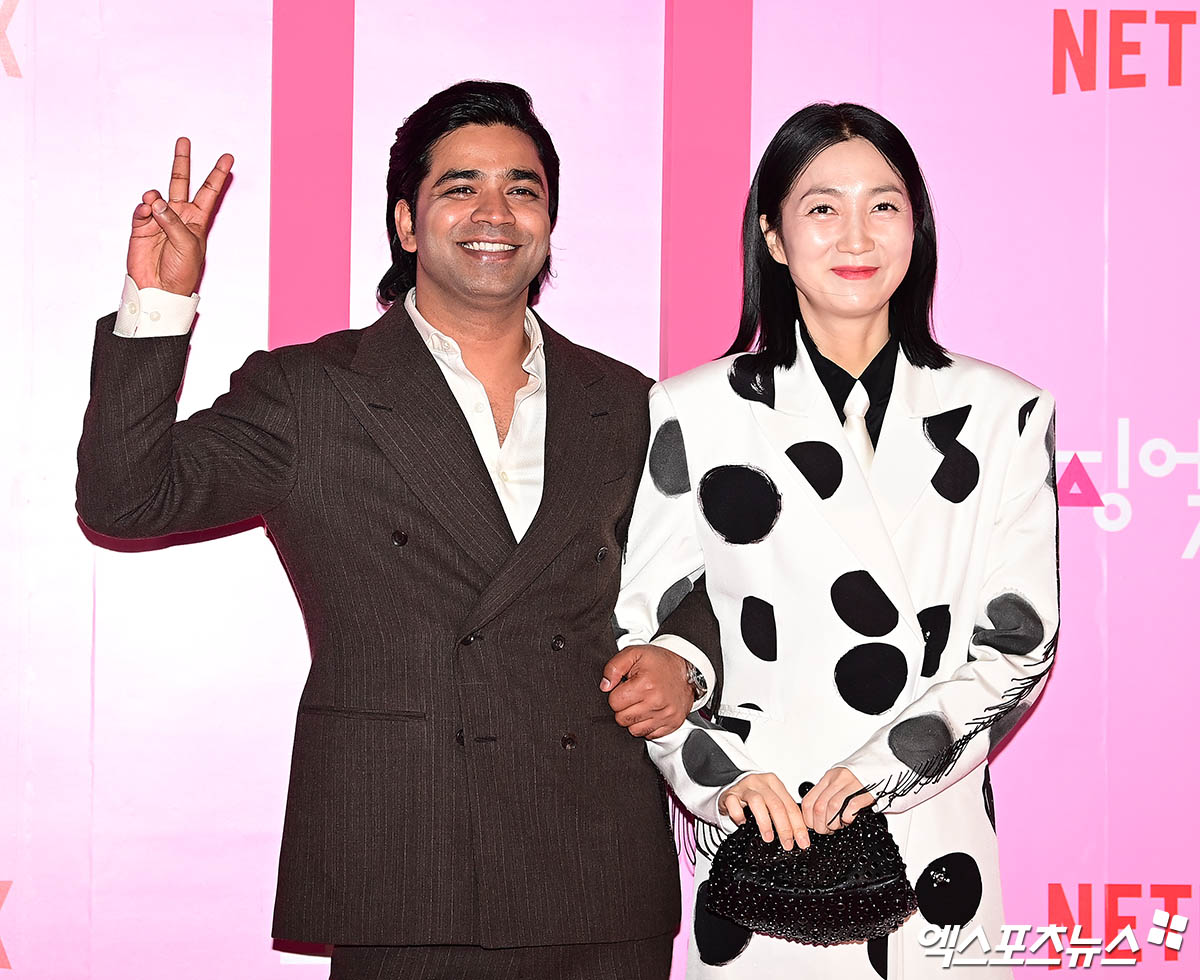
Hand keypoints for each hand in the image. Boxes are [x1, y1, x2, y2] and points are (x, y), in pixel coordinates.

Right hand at [127, 137, 233, 295]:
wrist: (160, 289)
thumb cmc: (182, 272)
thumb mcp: (188, 246)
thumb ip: (174, 221)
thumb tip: (155, 200)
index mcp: (198, 220)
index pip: (209, 192)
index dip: (217, 174)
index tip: (228, 158)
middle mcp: (179, 216)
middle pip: (180, 182)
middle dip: (182, 162)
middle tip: (184, 140)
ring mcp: (159, 219)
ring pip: (157, 196)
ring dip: (156, 196)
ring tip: (153, 202)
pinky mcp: (141, 226)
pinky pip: (141, 210)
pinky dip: (143, 208)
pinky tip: (145, 210)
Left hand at [600, 644, 692, 738]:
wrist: (687, 669)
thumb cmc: (660, 662)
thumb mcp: (633, 653)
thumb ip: (613, 667)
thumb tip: (605, 686)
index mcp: (646, 684)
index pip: (614, 703)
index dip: (616, 695)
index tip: (625, 688)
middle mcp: (657, 702)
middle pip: (622, 719)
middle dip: (623, 708)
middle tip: (633, 696)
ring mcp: (666, 715)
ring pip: (634, 730)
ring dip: (634, 719)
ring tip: (641, 704)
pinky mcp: (672, 724)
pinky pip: (649, 735)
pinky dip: (647, 725)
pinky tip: (650, 711)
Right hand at [719, 773, 808, 849]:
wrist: (731, 787)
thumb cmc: (753, 796)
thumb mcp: (771, 799)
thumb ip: (783, 810)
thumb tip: (798, 834)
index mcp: (774, 783)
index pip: (790, 805)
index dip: (798, 825)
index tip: (802, 841)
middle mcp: (760, 782)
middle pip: (776, 805)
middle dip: (785, 828)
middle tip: (787, 844)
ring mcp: (744, 787)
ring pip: (757, 802)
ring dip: (765, 823)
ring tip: (769, 838)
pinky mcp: (729, 794)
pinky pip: (733, 804)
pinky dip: (739, 816)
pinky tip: (743, 824)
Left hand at [801, 767, 874, 833]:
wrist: (879, 770)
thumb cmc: (857, 780)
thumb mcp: (837, 783)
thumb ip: (826, 795)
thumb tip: (814, 817)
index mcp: (828, 778)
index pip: (808, 801)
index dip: (808, 819)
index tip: (813, 826)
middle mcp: (837, 780)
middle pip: (819, 806)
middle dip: (820, 825)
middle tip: (826, 830)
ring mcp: (851, 785)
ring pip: (833, 807)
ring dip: (833, 823)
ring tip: (837, 826)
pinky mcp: (865, 792)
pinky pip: (851, 807)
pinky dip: (847, 818)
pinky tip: (848, 820)